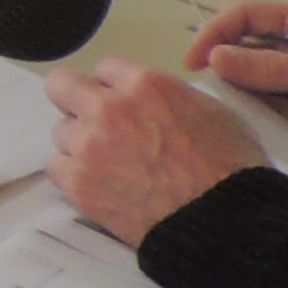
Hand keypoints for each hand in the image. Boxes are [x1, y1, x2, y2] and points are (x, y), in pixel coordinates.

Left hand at [43, 59, 263, 240]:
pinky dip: (74, 174)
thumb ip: (170, 96)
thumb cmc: (230, 170)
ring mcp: (89, 145)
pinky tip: (99, 182)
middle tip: (92, 119)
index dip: (114, 86)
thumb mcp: (213, 111)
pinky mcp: (78, 181)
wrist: (222, 220)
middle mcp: (110, 108)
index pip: (105, 68)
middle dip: (75, 99)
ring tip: (110, 163)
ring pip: (61, 131)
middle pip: (62, 86)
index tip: (119, 99)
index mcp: (145, 85)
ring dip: (79, 143)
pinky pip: (57, 166)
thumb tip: (153, 100)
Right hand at [186, 0, 287, 175]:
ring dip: (255, 105)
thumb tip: (214, 60)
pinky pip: (268, 117)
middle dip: (233, 76)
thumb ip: (274, 68)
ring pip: (251, 90)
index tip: (194, 64)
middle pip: (240, 55)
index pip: (244, 18)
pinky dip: (270, 125)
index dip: (214, 35)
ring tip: (283, 118)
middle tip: (233, 102)